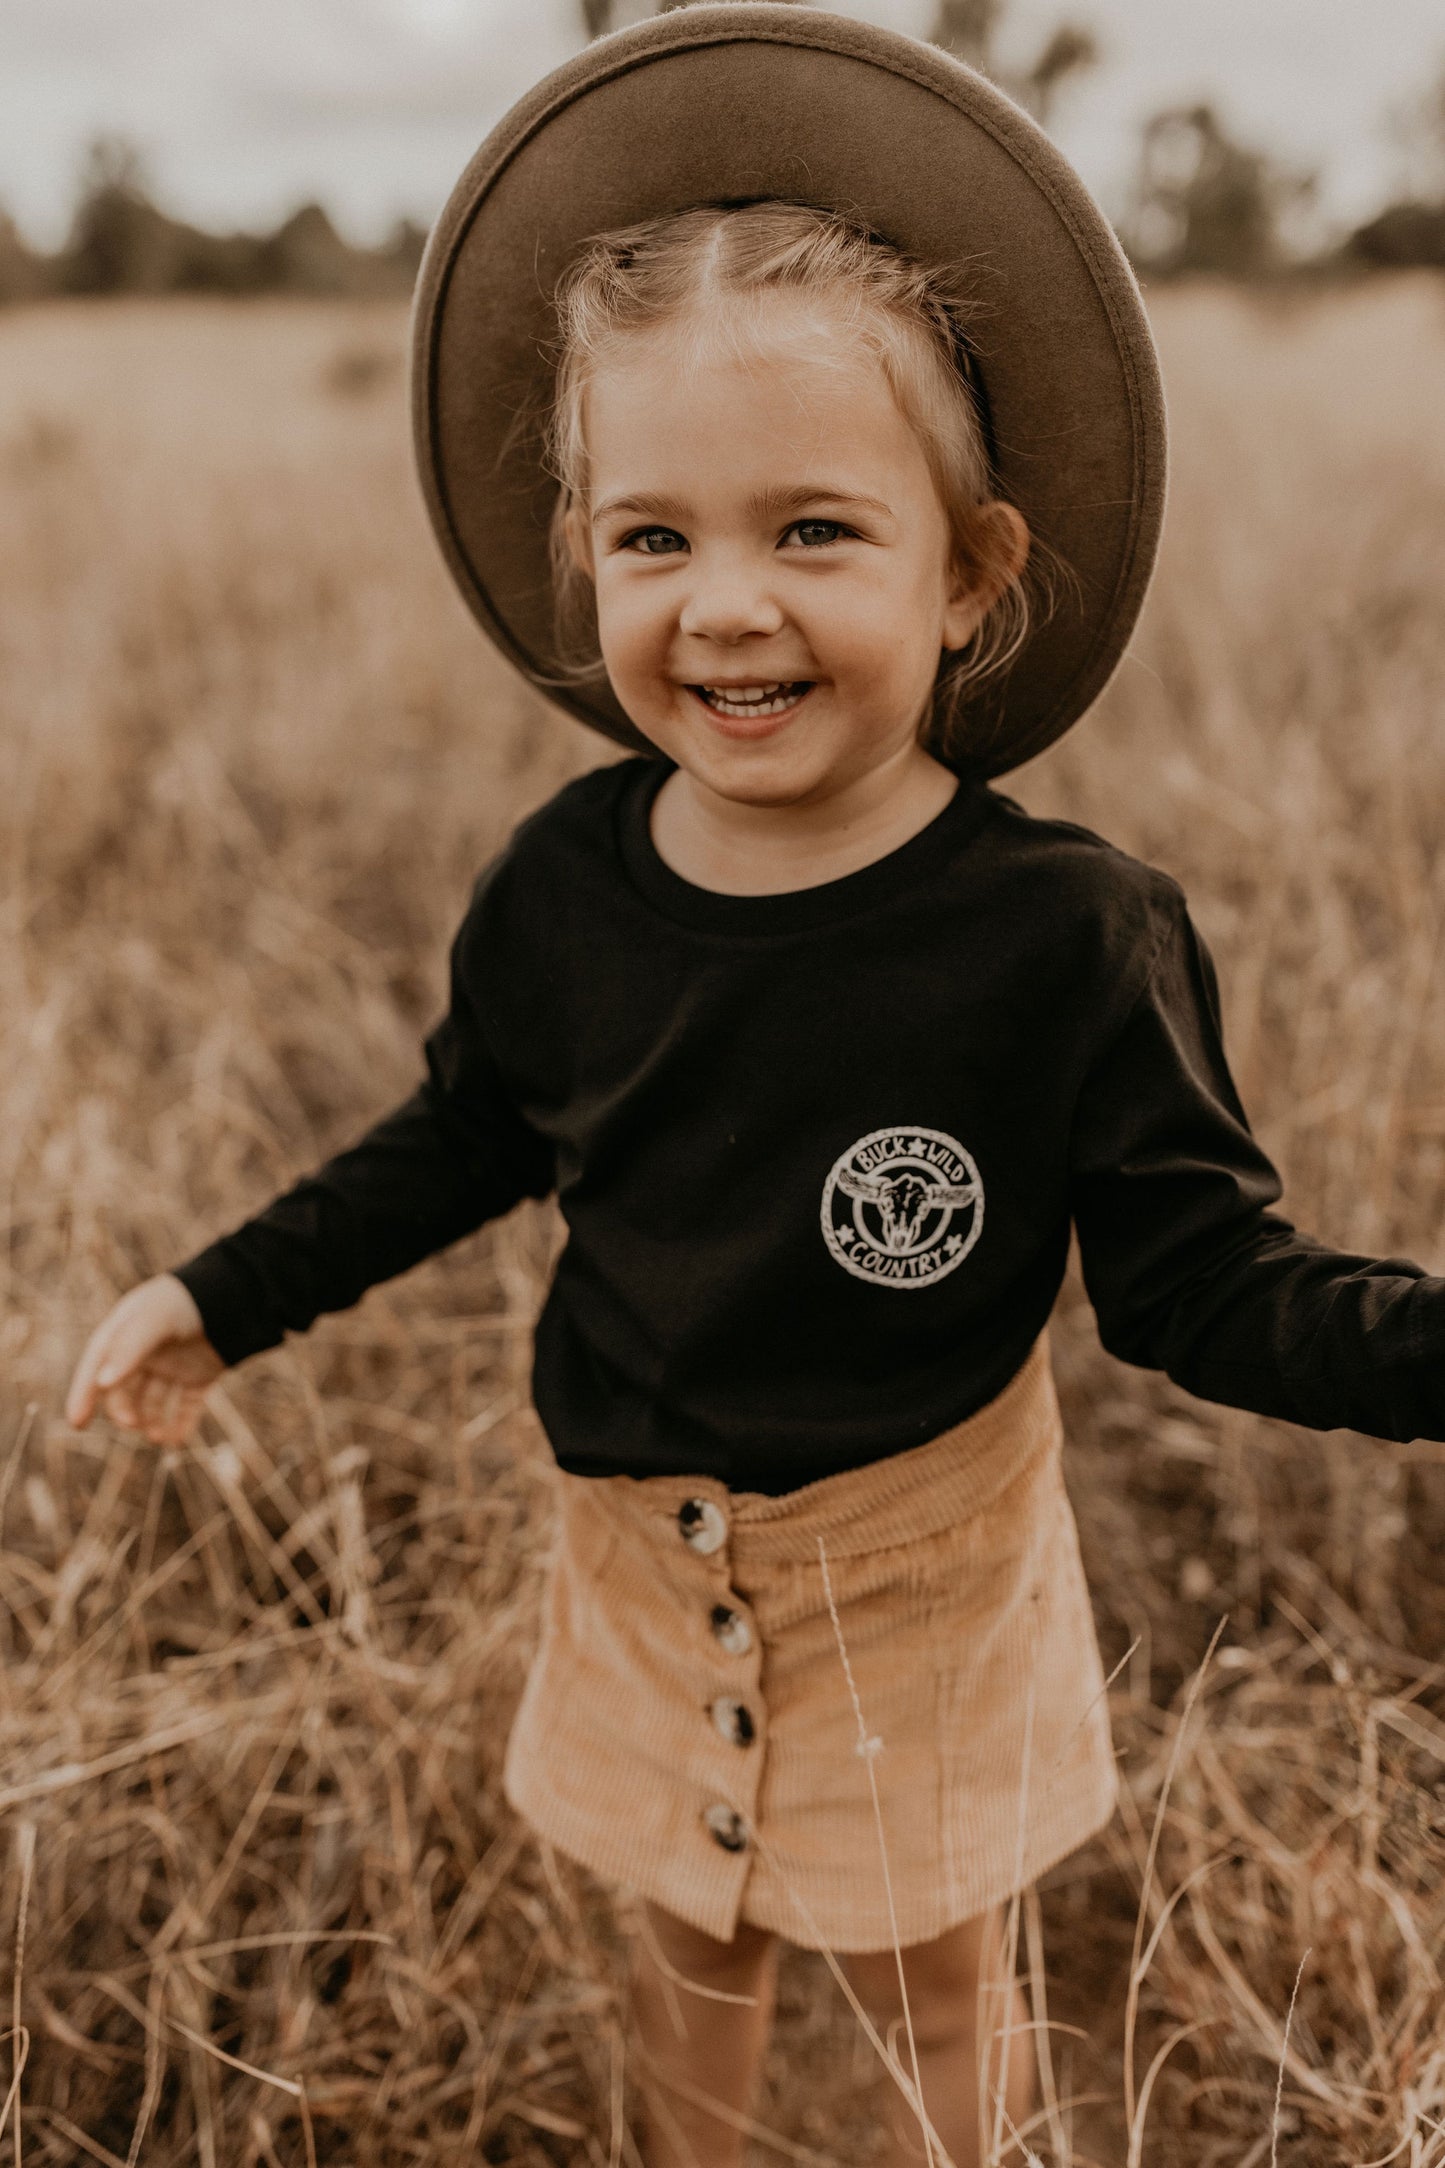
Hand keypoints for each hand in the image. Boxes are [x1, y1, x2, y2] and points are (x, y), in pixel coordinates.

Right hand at [65, 1274, 225, 1446]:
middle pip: (122, 1389)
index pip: (96, 1366)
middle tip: (132, 1423)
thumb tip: (103, 1383)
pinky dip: (181, 1425)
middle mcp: (146, 1351)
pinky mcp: (199, 1375)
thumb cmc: (188, 1301)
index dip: (84, 1394)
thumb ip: (129, 1348)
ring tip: (155, 1435)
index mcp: (126, 1332)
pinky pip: (186, 1406)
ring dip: (149, 1421)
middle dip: (123, 1410)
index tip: (77, 1423)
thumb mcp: (156, 1319)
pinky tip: (176, 1440)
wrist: (238, 1294)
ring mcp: (173, 1364)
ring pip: (152, 1401)